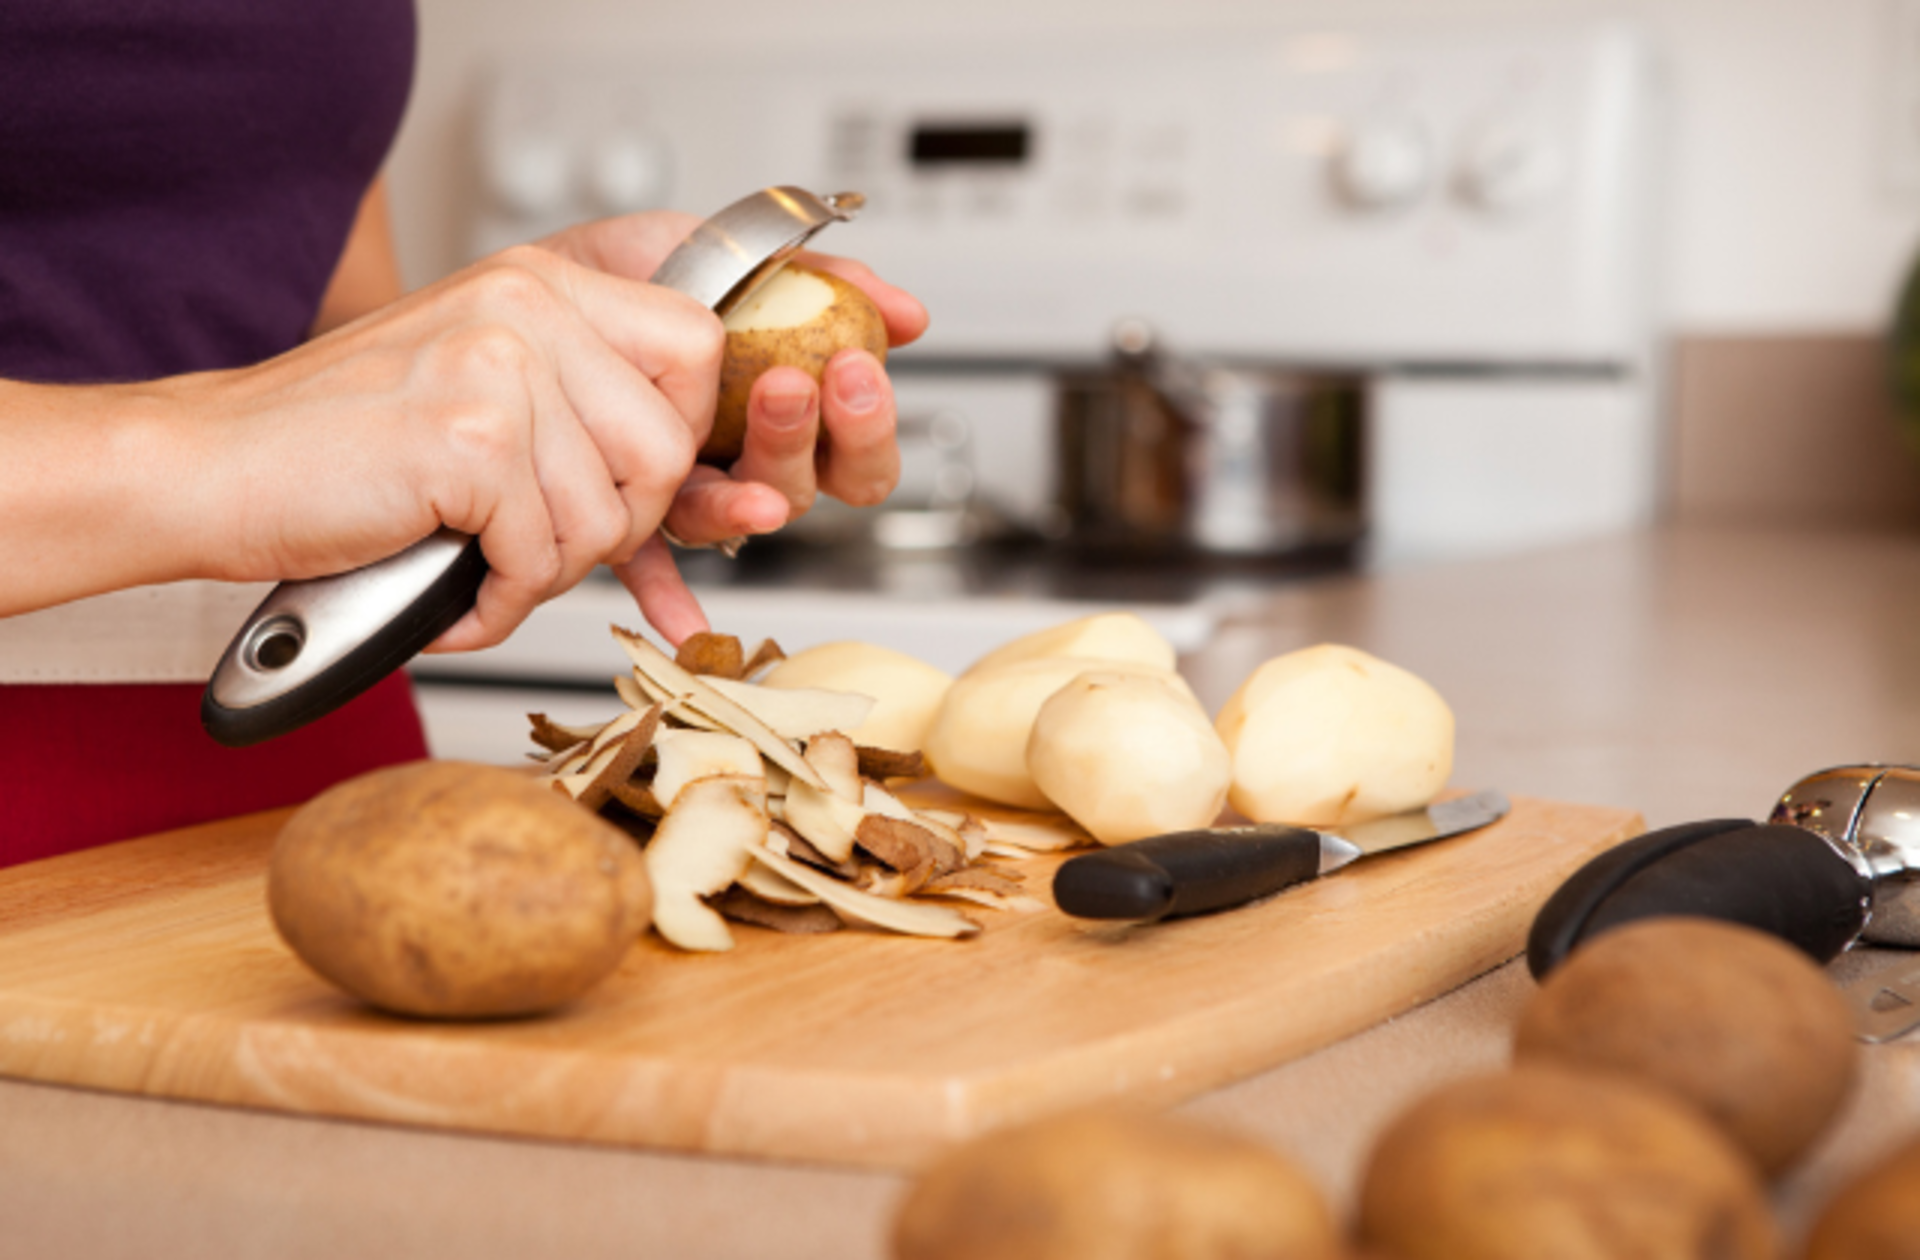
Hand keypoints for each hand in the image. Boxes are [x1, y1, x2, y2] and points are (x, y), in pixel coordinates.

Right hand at [179, 241, 724, 651]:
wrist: (211, 467)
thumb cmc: (341, 444)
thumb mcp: (479, 379)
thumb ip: (581, 394)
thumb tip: (695, 464)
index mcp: (543, 283)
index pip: (695, 346)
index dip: (680, 434)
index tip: (624, 479)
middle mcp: (528, 306)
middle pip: (668, 447)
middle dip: (619, 523)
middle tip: (542, 541)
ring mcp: (499, 367)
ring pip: (609, 516)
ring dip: (548, 570)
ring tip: (480, 561)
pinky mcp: (468, 441)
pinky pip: (540, 558)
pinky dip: (498, 602)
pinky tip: (452, 591)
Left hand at [543, 213, 930, 640]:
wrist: (549, 282)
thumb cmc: (647, 278)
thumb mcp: (739, 255)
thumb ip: (825, 279)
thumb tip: (906, 314)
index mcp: (786, 417)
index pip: (857, 455)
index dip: (868, 425)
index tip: (856, 368)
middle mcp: (745, 466)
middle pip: (806, 489)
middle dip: (808, 442)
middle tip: (795, 384)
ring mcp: (688, 492)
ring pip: (734, 520)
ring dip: (746, 497)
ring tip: (725, 443)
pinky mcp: (628, 512)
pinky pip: (648, 566)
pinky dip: (666, 597)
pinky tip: (684, 622)